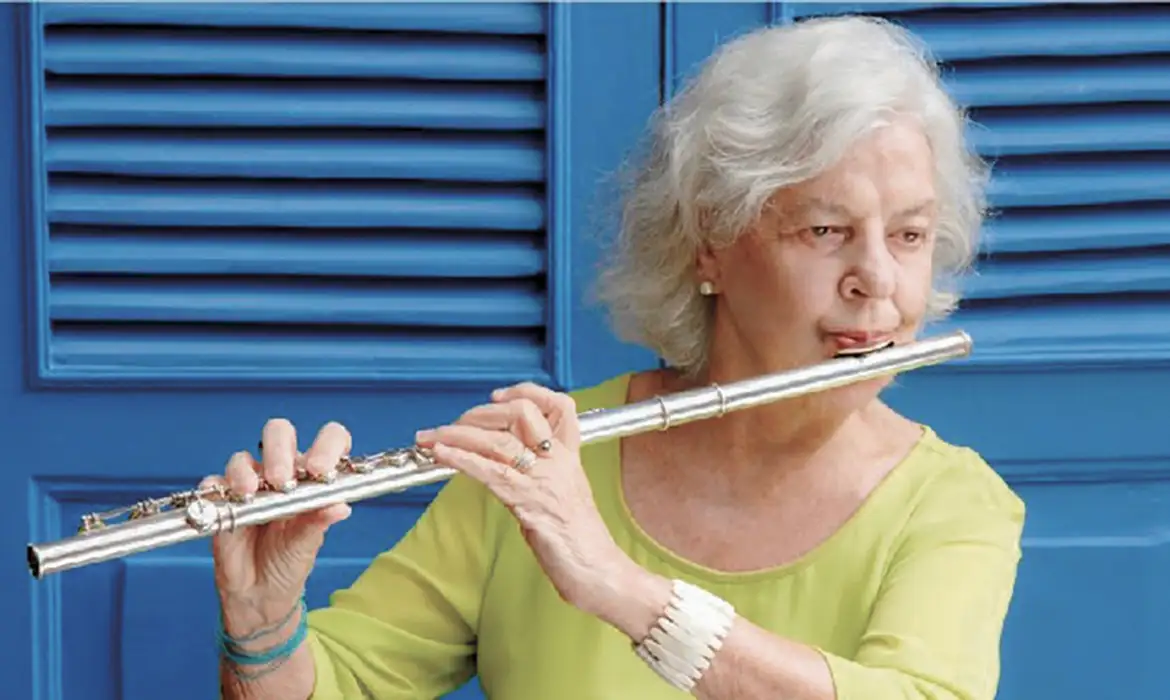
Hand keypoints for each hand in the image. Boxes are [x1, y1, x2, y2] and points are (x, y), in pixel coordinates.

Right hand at [202, 418, 352, 634]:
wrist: (259, 593)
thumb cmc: (289, 562)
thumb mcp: (308, 544)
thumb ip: (319, 521)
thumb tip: (340, 506)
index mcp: (312, 477)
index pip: (327, 441)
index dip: (327, 445)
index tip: (322, 470)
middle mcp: (282, 472)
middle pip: (280, 434)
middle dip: (280, 450)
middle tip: (281, 480)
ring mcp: (251, 484)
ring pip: (243, 458)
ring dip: (246, 472)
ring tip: (251, 494)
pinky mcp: (223, 499)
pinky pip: (214, 483)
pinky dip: (218, 488)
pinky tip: (228, 502)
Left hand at [414, 382, 630, 613]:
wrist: (601, 573)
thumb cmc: (581, 543)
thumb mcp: (562, 497)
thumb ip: (537, 477)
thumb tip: (501, 468)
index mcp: (570, 457)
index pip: (558, 404)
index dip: (525, 392)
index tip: (496, 397)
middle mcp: (559, 461)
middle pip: (520, 414)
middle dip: (477, 414)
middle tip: (448, 426)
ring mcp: (546, 480)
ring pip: (500, 440)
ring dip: (457, 434)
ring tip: (430, 437)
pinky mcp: (531, 503)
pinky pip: (492, 473)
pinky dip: (462, 459)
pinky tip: (442, 454)